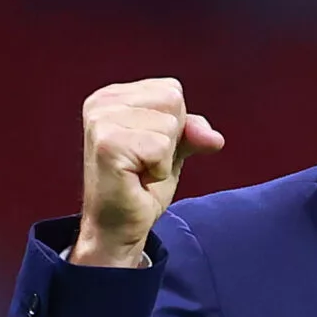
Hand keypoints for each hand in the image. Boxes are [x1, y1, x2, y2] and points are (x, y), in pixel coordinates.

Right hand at [75, 77, 223, 266]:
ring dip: (164, 156)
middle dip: (171, 138)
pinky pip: (160, 146)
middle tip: (145, 162)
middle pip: (173, 100)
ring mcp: (101, 121)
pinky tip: (137, 179)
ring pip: (169, 123)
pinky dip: (158, 169)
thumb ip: (192, 131)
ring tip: (140, 171)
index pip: (172, 90)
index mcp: (113, 95)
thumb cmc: (141, 186)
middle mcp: (102, 102)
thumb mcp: (172, 149)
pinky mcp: (107, 145)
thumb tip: (215, 138)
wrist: (119, 227)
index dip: (175, 125)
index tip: (149, 149)